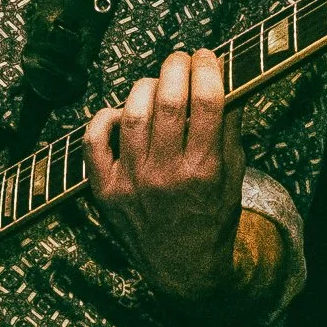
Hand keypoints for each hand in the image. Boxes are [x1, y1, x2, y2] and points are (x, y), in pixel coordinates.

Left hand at [84, 48, 243, 303]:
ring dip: (145, 86)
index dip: (208, 68)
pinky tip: (122, 113)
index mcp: (204, 169)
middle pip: (169, 100)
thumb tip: (225, 81)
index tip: (208, 56)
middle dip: (176, 66)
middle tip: (181, 59)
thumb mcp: (233, 176)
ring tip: (156, 84)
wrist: (184, 270)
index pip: (208, 101)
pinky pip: (94, 140)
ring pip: (132, 112)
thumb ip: (230, 130)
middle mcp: (166, 174)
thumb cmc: (212, 217)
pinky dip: (105, 117)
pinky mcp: (106, 190)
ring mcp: (132, 181)